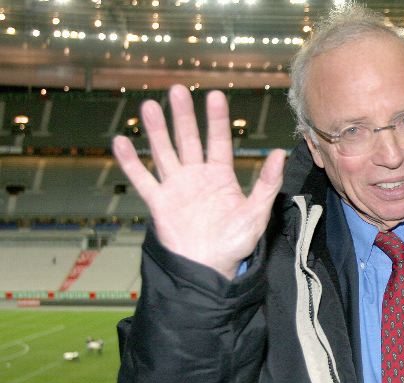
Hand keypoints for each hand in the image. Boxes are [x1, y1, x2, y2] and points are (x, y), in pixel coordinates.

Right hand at [112, 84, 284, 279]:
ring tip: (149, 107)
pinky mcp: (159, 202)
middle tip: (178, 90)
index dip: (216, 119)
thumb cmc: (236, 244)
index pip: (218, 141)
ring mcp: (176, 187)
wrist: (210, 268)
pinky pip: (142, 179)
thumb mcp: (257, 212)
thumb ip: (267, 183)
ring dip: (157, 131)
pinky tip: (121, 142)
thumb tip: (279, 154)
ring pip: (164, 153)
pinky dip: (131, 162)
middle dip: (183, 116)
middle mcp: (197, 176)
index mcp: (221, 176)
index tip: (214, 95)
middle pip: (188, 140)